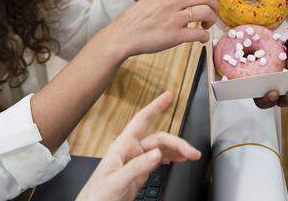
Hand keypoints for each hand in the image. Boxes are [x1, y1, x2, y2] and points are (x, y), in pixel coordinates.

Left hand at [77, 92, 200, 200]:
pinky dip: (171, 159)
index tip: (168, 96)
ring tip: (191, 156)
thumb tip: (157, 154)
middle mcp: (130, 151)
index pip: (141, 120)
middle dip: (177, 142)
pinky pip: (159, 161)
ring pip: (161, 150)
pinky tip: (178, 160)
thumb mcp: (115, 180)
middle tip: (192, 152)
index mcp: (122, 147)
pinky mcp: (139, 174)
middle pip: (158, 139)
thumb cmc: (95, 196)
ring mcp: (136, 163)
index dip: (155, 106)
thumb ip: (136, 167)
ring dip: (177, 151)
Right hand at [106, 0, 224, 58]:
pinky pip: (200, 34)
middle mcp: (172, 1)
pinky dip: (205, 37)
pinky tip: (201, 39)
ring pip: (206, 13)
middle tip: (213, 14)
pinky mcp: (175, 36)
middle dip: (215, 6)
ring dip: (212, 20)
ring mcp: (174, 18)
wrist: (122, 36)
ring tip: (205, 26)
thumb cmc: (137, 19)